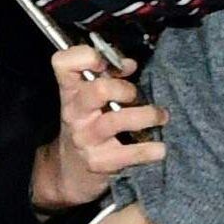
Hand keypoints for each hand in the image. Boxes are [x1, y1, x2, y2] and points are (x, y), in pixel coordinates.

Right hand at [32, 42, 163, 208]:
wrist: (72, 168)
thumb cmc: (90, 124)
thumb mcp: (90, 98)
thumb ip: (108, 76)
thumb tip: (129, 63)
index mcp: (70, 91)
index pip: (63, 63)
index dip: (85, 55)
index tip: (106, 62)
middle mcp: (73, 112)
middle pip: (97, 90)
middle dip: (125, 89)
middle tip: (135, 95)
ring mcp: (85, 137)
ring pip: (116, 121)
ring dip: (146, 116)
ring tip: (160, 117)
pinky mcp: (99, 161)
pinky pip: (129, 153)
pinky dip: (149, 150)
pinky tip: (160, 148)